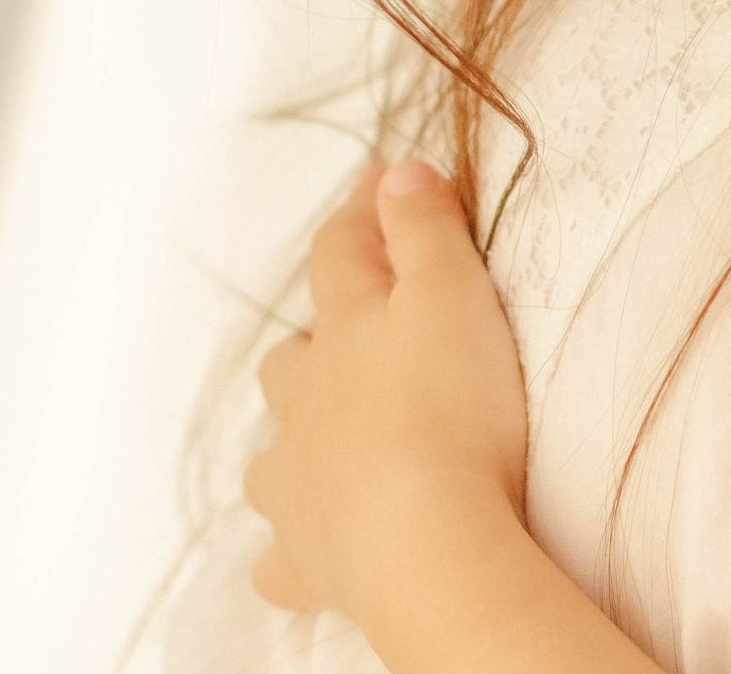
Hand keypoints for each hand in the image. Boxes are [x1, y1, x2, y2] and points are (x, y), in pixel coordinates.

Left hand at [247, 162, 529, 621]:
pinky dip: (295, 541)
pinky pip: (286, 553)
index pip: (342, 254)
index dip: (363, 213)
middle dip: (319, 337)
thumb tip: (398, 172)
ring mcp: (299, 481)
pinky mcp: (310, 558)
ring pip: (278, 450)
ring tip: (334, 436)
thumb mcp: (452, 294)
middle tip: (361, 330)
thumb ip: (425, 230)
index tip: (385, 182)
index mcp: (343, 331)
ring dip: (301, 435)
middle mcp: (306, 402)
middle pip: (294, 358)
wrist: (424, 541)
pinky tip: (310, 542)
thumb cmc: (450, 408)